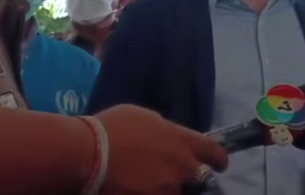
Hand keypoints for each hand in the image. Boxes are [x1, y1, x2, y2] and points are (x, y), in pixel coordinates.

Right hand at [96, 105, 227, 194]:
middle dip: (195, 179)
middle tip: (184, 179)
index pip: (213, 152)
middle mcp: (181, 165)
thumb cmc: (111, 128)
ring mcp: (168, 187)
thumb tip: (169, 135)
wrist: (86, 154)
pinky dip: (155, 193)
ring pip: (179, 192)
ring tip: (155, 183)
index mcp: (181, 140)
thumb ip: (164, 129)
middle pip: (202, 178)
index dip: (218, 159)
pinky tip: (141, 189)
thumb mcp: (144, 117)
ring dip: (171, 188)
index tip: (219, 164)